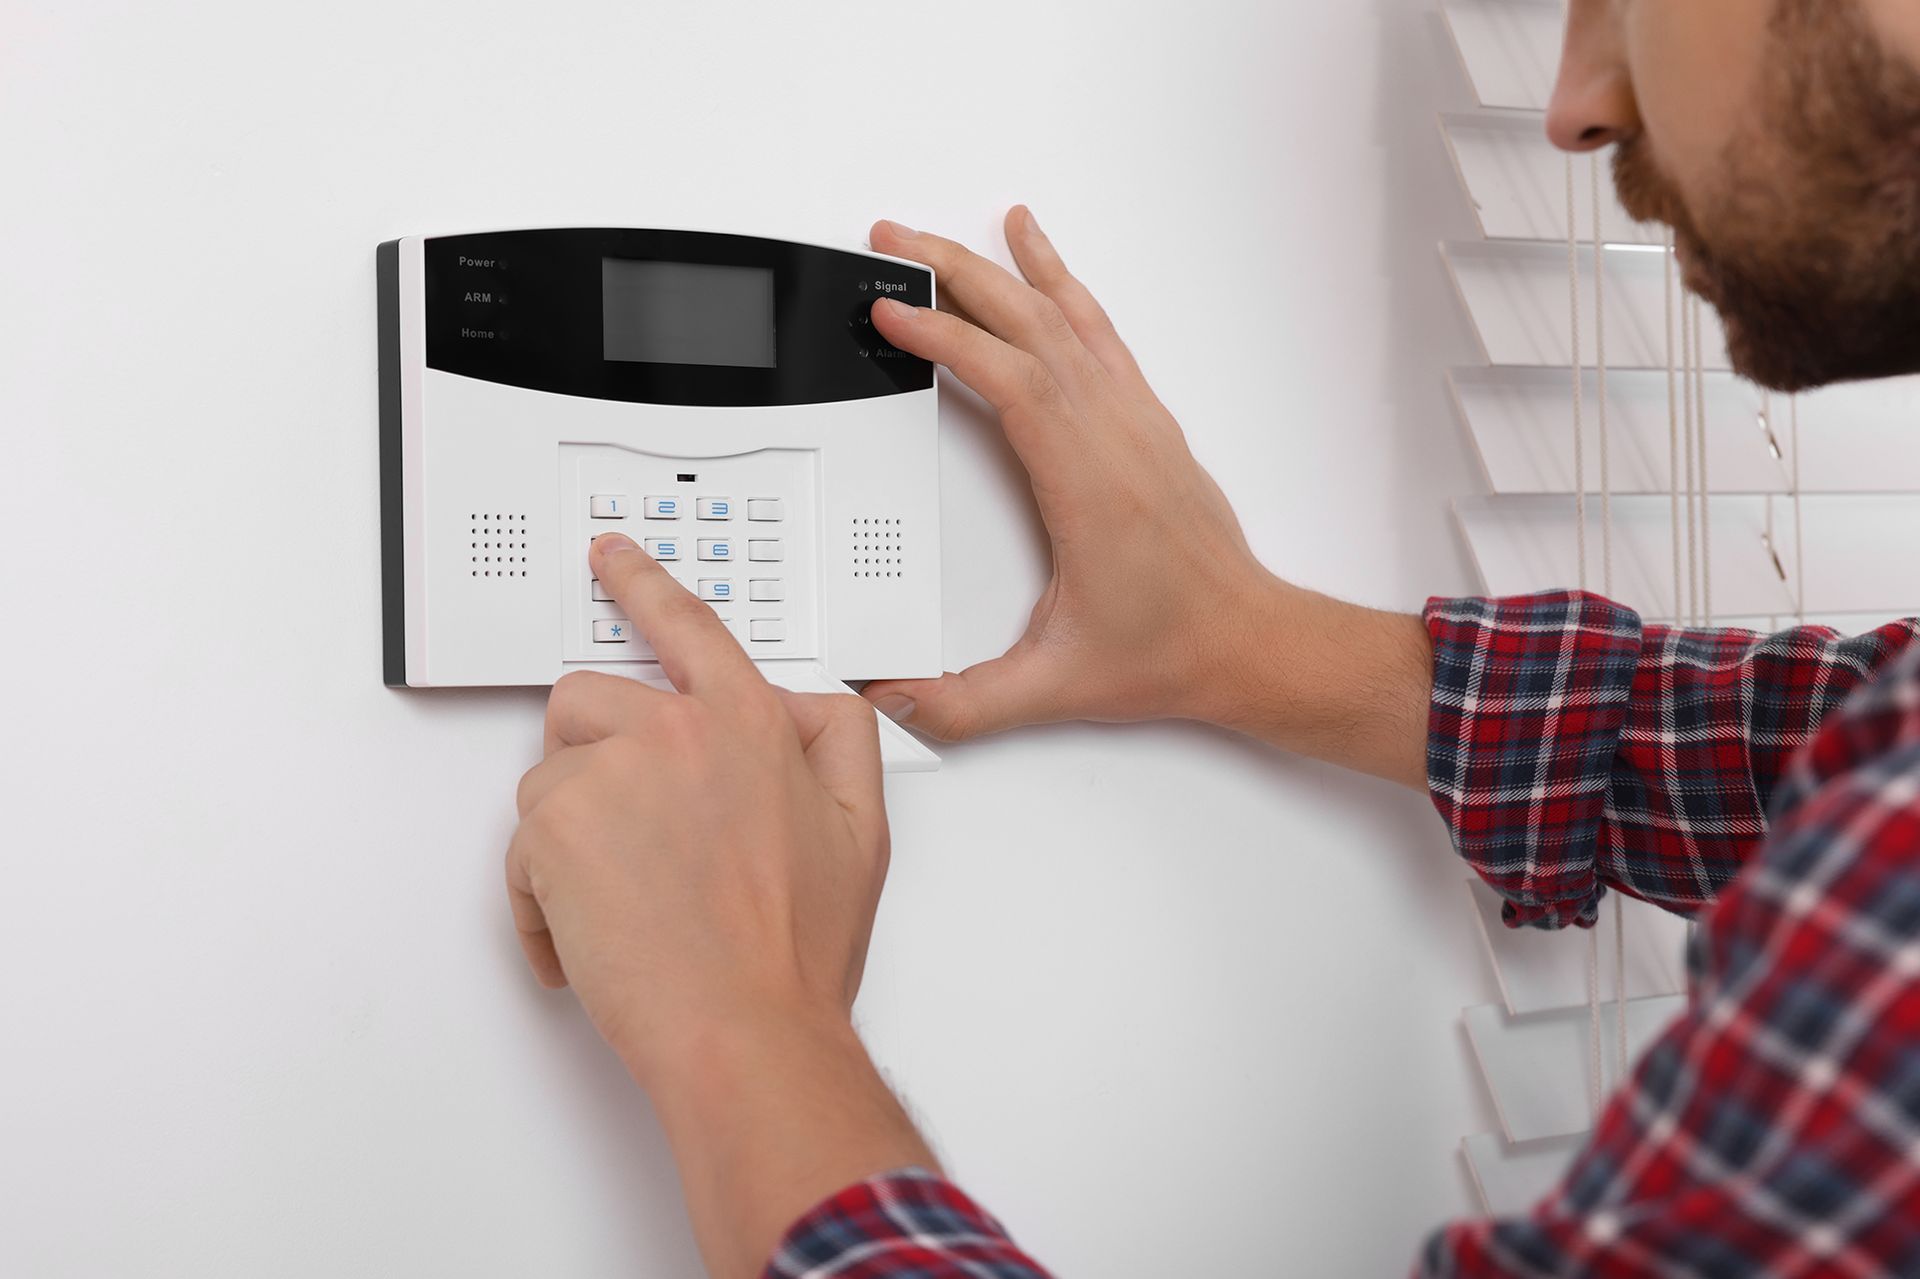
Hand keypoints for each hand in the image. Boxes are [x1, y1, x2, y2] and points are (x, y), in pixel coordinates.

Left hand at [509, 533, 932, 1276]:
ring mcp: (610, 777)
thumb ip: (842, 743)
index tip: (611, 557)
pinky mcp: (554, 830)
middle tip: (630, 835)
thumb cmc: (797, 951)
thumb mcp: (864, 831)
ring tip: (620, 902)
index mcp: (750, 722)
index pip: (686, 625)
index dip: (641, 582)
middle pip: (588, 701)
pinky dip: (542, 899)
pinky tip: (591, 936)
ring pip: (550, 779)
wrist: (748, 1031)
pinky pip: (521, 848)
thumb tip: (811, 705)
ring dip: (571, 838)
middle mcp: (676, 733)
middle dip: (596, 761)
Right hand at [861, 208, 1283, 737]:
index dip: (946, 339)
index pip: (1011, 381)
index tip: (892, 312)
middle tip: (893, 240)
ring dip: (1001, 269)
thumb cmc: (1171, 650)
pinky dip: (1062, 283)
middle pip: (1030, 325)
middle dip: (954, 274)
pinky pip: (1097, 329)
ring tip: (949, 234)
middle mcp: (1117, 437)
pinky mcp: (1146, 421)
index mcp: (1090, 485)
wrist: (1249, 641)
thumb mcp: (1057, 687)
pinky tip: (1039, 255)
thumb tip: (895, 698)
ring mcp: (1135, 421)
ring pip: (1064, 317)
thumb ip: (968, 702)